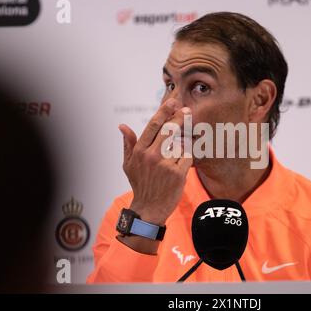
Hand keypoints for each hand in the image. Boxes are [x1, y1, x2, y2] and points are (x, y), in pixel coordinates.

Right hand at [118, 98, 192, 225]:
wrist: (149, 209)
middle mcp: (152, 156)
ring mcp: (166, 165)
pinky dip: (188, 157)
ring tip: (178, 153)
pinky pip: (188, 156)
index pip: (153, 125)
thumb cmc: (140, 185)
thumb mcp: (128, 165)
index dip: (164, 111)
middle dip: (180, 117)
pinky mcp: (178, 174)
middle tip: (187, 110)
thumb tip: (122, 126)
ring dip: (183, 144)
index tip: (172, 101)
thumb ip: (128, 144)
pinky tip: (182, 163)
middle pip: (169, 129)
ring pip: (180, 143)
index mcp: (139, 151)